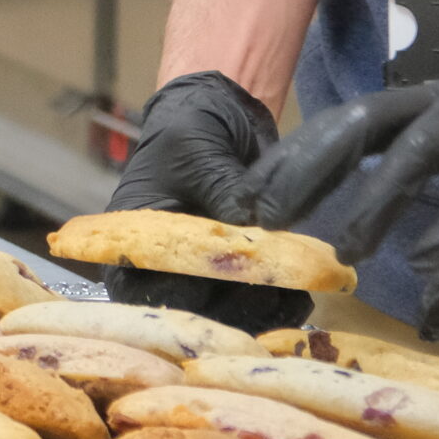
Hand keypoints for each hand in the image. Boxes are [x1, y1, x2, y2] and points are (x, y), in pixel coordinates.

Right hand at [103, 72, 315, 332]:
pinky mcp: (241, 276)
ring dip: (263, 314)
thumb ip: (221, 191)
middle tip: (270, 290)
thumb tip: (255, 228)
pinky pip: (258, 307)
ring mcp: (206, 277)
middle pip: (192, 315)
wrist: (221, 118)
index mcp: (134, 244)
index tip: (219, 281)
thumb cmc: (188, 131)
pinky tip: (303, 294)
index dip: (181, 297)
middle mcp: (165, 270)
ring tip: (294, 294)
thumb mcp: (197, 150)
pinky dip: (282, 307)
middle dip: (232, 310)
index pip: (145, 292)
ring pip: (229, 319)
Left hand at [247, 41, 438, 337]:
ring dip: (374, 198)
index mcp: (432, 108)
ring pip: (416, 149)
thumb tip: (432, 326)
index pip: (347, 125)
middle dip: (308, 168)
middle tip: (264, 217)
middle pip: (361, 123)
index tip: (249, 198)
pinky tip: (425, 262)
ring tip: (343, 250)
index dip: (297, 159)